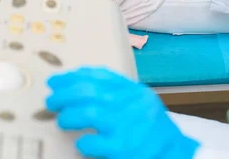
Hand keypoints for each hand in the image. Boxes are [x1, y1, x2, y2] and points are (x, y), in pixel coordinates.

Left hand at [46, 67, 199, 158]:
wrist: (178, 155)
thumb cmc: (153, 130)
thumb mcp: (141, 102)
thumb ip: (118, 91)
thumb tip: (80, 78)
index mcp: (135, 92)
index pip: (101, 77)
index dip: (74, 76)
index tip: (56, 80)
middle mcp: (133, 105)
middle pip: (91, 91)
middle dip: (65, 94)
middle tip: (50, 100)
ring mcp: (129, 126)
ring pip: (90, 112)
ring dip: (69, 115)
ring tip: (61, 119)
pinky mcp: (125, 149)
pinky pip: (95, 142)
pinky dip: (84, 141)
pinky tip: (80, 143)